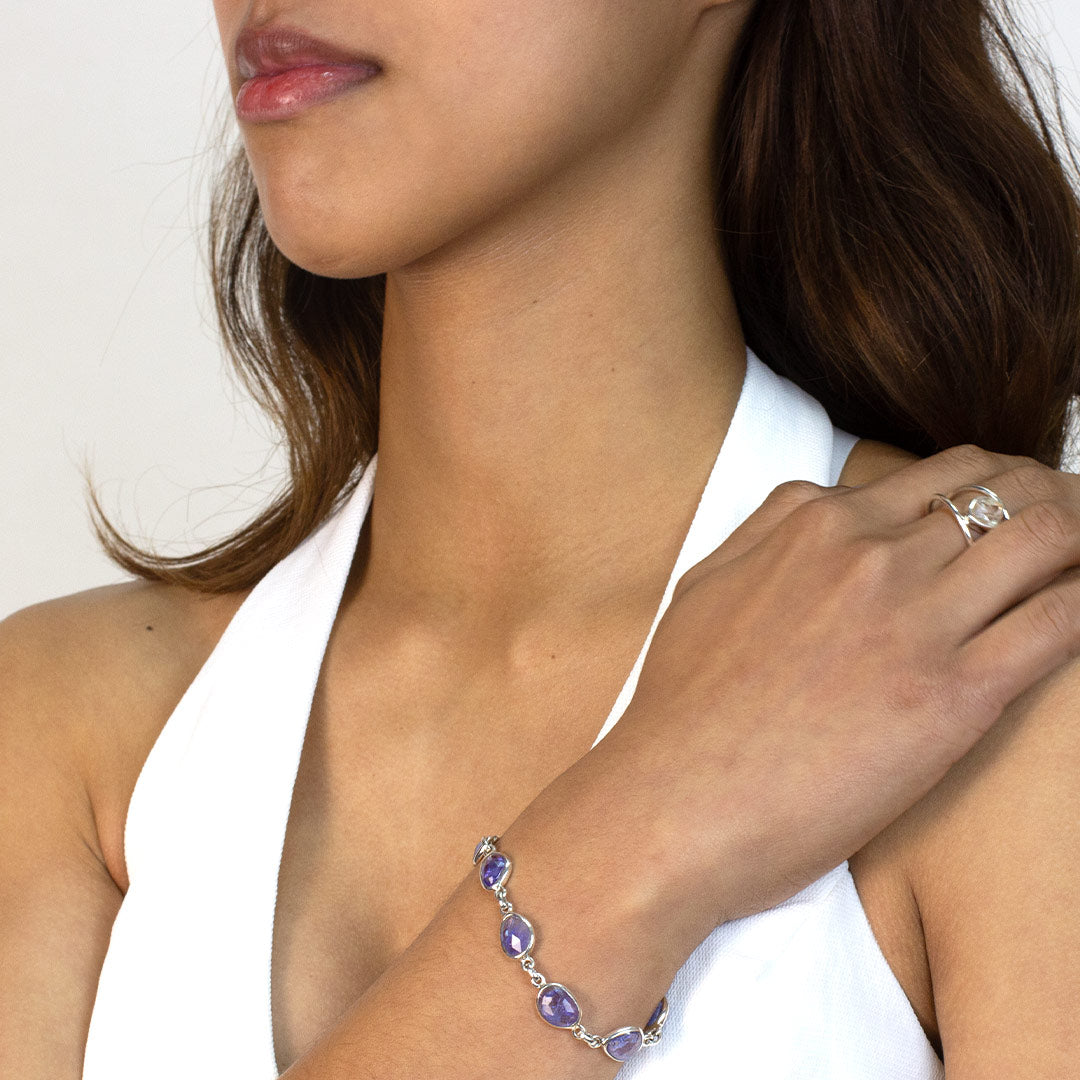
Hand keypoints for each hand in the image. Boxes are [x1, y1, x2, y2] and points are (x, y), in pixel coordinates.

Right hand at [549, 444, 1079, 940]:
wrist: (675, 799)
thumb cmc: (684, 708)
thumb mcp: (705, 584)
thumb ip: (767, 529)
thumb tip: (818, 503)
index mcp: (814, 524)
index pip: (942, 473)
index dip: (998, 483)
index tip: (1020, 504)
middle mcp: (870, 555)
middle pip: (1005, 495)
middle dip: (1057, 498)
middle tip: (1078, 524)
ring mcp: (914, 620)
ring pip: (1045, 541)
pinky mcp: (952, 696)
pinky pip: (1058, 623)